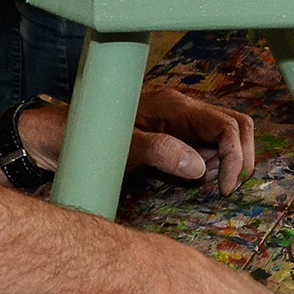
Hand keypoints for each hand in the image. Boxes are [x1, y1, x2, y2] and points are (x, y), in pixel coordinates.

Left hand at [17, 87, 255, 194]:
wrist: (52, 136)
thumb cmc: (85, 136)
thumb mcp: (122, 147)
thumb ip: (161, 152)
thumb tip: (200, 167)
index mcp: (174, 105)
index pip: (226, 125)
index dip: (235, 157)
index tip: (224, 188)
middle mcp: (181, 109)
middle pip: (234, 125)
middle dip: (240, 156)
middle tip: (225, 187)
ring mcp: (177, 121)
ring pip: (222, 136)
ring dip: (224, 160)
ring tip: (205, 183)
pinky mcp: (170, 133)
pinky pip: (203, 145)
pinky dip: (209, 162)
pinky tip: (192, 177)